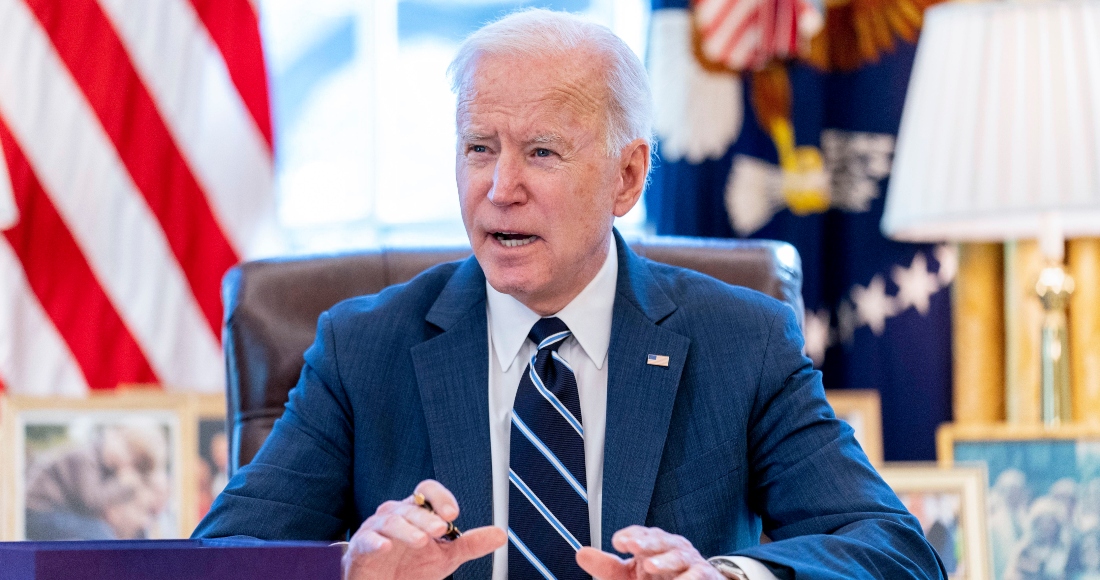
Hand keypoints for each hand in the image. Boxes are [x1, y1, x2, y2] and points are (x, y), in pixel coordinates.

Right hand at [342, 480, 505, 579]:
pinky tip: (385, 548)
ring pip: (391, 521)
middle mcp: (396, 515)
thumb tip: (500, 534)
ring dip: (407, 530)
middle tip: (440, 528)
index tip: (453, 513)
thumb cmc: (410, 568)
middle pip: (411, 507)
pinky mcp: (361, 549)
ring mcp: (376, 530)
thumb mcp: (446, 557)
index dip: (440, 497)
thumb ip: (470, 544)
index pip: (427, 492)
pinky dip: (375, 542)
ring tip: (421, 541)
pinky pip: (367, 540)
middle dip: (427, 517)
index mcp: (417, 512)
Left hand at [576, 526, 723, 579]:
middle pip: (659, 540)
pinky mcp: (704, 574)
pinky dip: (688, 577)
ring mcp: (688, 560)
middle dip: (646, 541)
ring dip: (664, 561)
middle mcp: (670, 547)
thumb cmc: (659, 579)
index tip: (618, 542)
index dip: (630, 535)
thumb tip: (581, 553)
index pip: (639, 533)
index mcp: (652, 544)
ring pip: (678, 556)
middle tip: (632, 545)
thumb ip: (608, 566)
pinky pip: (697, 573)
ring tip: (650, 567)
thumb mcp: (629, 575)